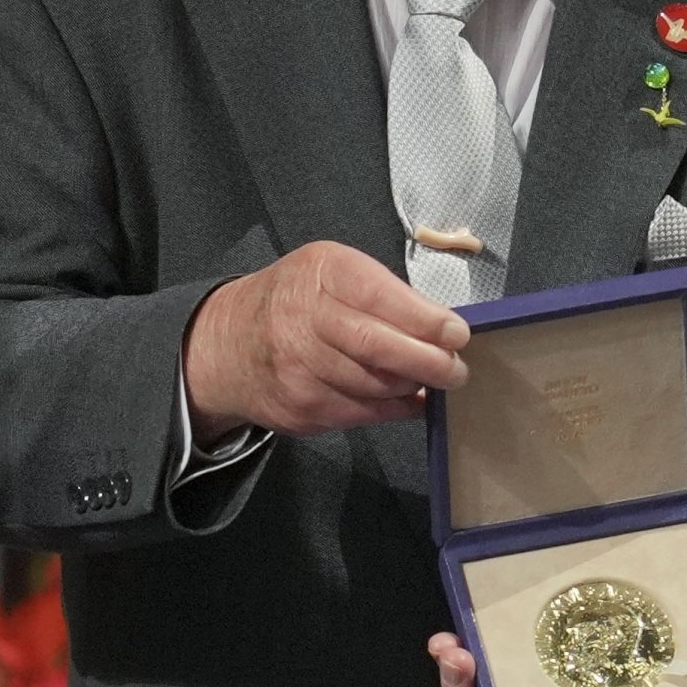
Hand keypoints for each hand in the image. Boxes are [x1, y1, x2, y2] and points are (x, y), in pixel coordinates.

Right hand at [185, 243, 470, 438]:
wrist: (229, 344)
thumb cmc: (296, 301)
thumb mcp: (332, 273)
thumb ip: (383, 294)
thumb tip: (443, 327)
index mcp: (321, 273)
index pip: (378, 296)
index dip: (425, 319)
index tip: (458, 334)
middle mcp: (303, 318)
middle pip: (376, 346)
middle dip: (428, 362)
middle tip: (456, 370)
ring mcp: (298, 367)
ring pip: (374, 385)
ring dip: (411, 386)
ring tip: (429, 379)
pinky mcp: (300, 408)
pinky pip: (362, 413)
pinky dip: (393, 408)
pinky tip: (406, 398)